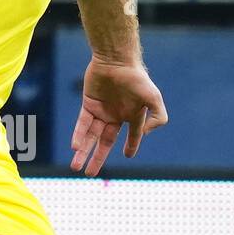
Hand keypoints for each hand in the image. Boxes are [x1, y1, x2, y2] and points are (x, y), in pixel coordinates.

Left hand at [70, 58, 167, 175]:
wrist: (116, 60)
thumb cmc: (136, 78)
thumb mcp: (154, 98)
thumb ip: (158, 118)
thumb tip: (146, 135)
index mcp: (132, 115)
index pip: (132, 136)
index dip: (131, 146)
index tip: (128, 156)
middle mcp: (116, 115)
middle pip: (105, 142)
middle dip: (97, 158)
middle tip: (90, 174)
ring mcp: (101, 111)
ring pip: (91, 136)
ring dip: (84, 151)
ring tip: (76, 167)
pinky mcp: (88, 104)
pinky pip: (82, 123)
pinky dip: (79, 135)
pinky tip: (75, 147)